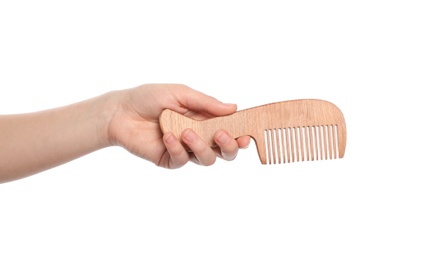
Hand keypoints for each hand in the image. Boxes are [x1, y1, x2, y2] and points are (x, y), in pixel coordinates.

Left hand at [107, 84, 250, 167]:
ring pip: (207, 159)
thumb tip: (234, 108)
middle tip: (222, 135)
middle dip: (229, 146)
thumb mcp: (180, 93)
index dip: (241, 133)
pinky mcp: (170, 159)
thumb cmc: (149, 97)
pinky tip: (167, 135)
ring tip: (187, 132)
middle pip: (224, 151)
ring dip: (201, 146)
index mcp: (205, 119)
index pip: (230, 129)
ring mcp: (185, 149)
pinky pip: (182, 160)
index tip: (247, 133)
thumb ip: (206, 103)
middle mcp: (198, 136)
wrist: (120, 111)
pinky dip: (177, 148)